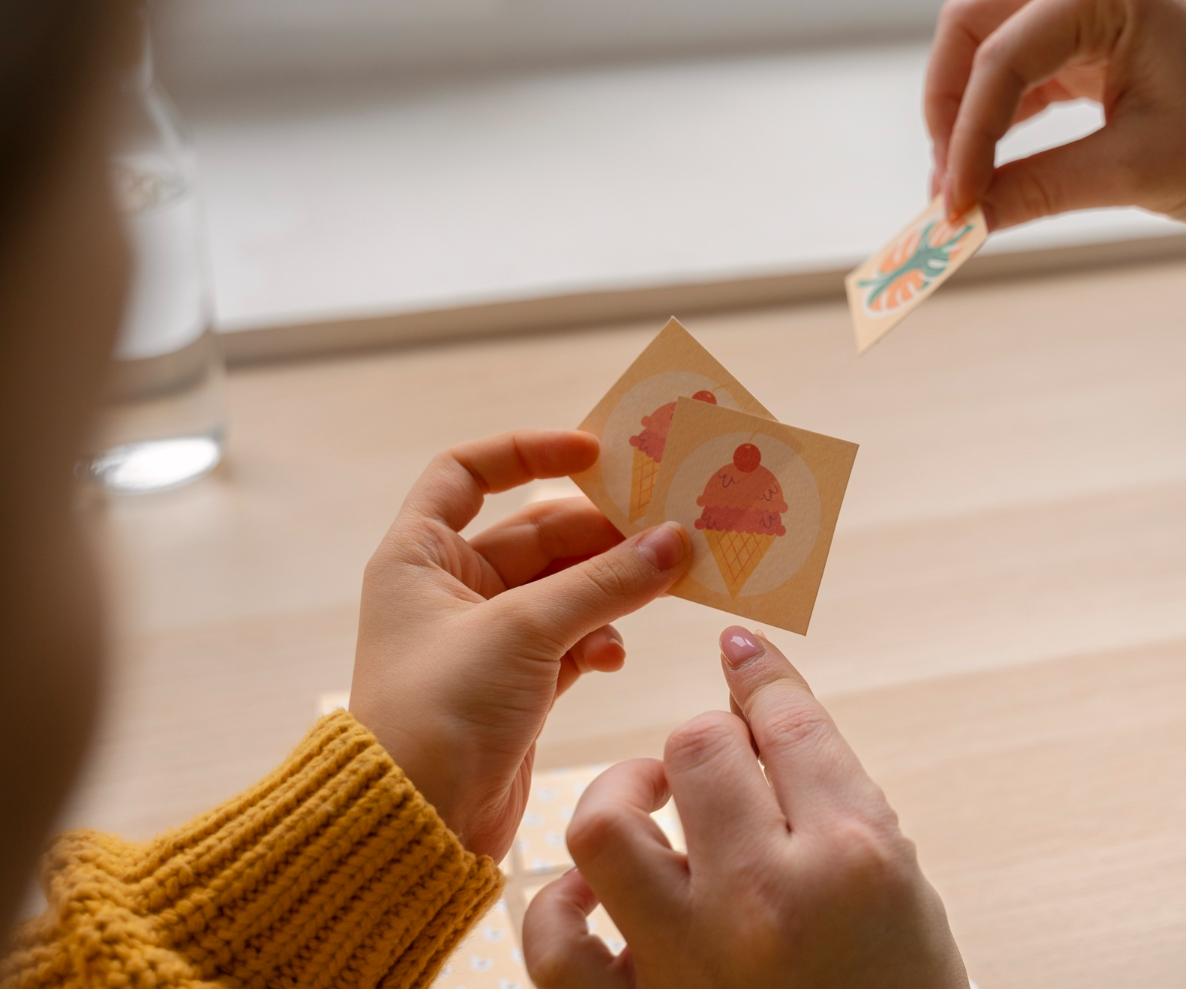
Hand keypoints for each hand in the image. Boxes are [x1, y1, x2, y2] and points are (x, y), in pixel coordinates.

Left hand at [348, 430, 690, 858]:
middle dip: (600, 532)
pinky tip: (618, 653)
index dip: (528, 452)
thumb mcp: (525, 630)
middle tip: (666, 528)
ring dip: (612, 586)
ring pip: (564, 589)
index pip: (467, 473)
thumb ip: (605, 581)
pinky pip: (572, 640)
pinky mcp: (517, 686)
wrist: (416, 825)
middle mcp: (449, 589)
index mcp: (419, 555)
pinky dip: (601, 639)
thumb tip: (675, 538)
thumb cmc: (440, 711)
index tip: (596, 454)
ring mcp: (486, 639)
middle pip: (536, 533)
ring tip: (664, 584)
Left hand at [523, 627, 967, 988]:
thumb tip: (767, 715)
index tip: (740, 654)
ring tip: (651, 796)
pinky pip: (554, 943)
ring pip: (605, 823)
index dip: (761, 676)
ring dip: (624, 790)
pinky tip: (595, 892)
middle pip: (698, 748)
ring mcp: (685, 966)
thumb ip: (840, 800)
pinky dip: (563, 905)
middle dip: (710, 738)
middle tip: (723, 761)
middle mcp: (762, 901)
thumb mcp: (907, 891)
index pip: (787, 723)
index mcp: (850, 861)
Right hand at [926, 0, 1185, 229]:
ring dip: (967, 117)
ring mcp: (1095, 17)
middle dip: (950, 107)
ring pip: (989, 50)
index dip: (967, 137)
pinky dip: (998, 127)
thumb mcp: (1137, 173)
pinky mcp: (1097, 54)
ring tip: (965, 191)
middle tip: (947, 186)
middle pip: (975, 26)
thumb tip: (958, 223)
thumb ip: (1035, 191)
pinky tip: (991, 175)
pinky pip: (1022, 80)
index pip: (1004, 56)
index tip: (952, 208)